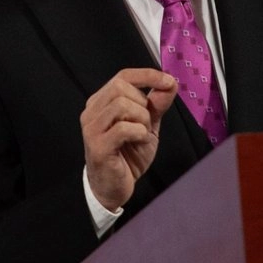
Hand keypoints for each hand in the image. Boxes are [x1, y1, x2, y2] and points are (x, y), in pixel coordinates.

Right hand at [81, 67, 177, 210]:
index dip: (147, 75)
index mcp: (102, 102)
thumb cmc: (128, 155)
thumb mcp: (148, 125)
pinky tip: (139, 142)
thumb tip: (170, 83)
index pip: (123, 76)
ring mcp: (92, 129)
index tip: (169, 81)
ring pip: (121, 105)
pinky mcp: (97, 146)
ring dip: (142, 119)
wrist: (114, 187)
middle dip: (143, 103)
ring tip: (143, 134)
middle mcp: (92, 111)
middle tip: (147, 123)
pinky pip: (123, 128)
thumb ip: (157, 104)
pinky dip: (139, 133)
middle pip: (120, 87)